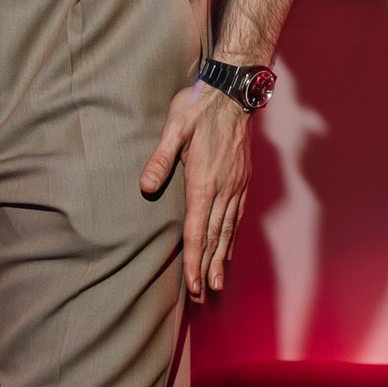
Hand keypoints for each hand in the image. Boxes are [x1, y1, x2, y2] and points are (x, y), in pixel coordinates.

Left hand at [141, 80, 250, 299]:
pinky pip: (236, 216)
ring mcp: (236, 185)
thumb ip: (160, 159)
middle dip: (208, 268)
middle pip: (214, 237)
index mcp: (204, 181)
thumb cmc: (198, 107)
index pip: (197, 230)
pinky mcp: (242, 180)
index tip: (193, 284)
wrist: (232, 91)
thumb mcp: (173, 127)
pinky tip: (228, 247)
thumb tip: (146, 187)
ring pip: (228, 230)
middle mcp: (223, 189)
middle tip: (204, 295)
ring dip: (222, 258)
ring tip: (218, 283)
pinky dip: (231, 237)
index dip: (194, 260)